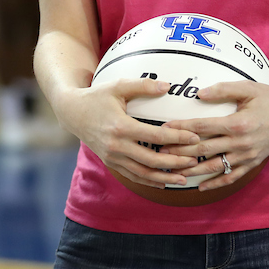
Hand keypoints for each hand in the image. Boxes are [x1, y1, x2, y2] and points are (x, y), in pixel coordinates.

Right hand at [57, 78, 199, 188]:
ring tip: (184, 178)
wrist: (73, 112)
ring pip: (142, 173)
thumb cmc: (97, 96)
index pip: (155, 137)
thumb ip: (143, 85)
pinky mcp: (110, 162)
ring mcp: (112, 157)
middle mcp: (116, 146)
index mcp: (121, 127)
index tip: (194, 137)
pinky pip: (132, 176)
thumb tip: (168, 86)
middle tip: (195, 161)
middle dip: (175, 162)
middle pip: (152, 160)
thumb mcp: (118, 86)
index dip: (177, 138)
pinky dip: (149, 181)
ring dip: (165, 177)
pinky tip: (164, 182)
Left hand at [162, 81, 268, 191]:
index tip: (164, 129)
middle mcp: (241, 143)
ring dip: (192, 170)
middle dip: (180, 151)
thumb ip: (223, 90)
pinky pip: (231, 177)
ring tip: (173, 171)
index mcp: (238, 123)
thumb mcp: (248, 88)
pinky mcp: (252, 163)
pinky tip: (200, 187)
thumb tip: (199, 94)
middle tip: (159, 152)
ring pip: (214, 166)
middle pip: (203, 149)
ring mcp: (246, 156)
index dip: (182, 128)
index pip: (203, 127)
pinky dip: (215, 183)